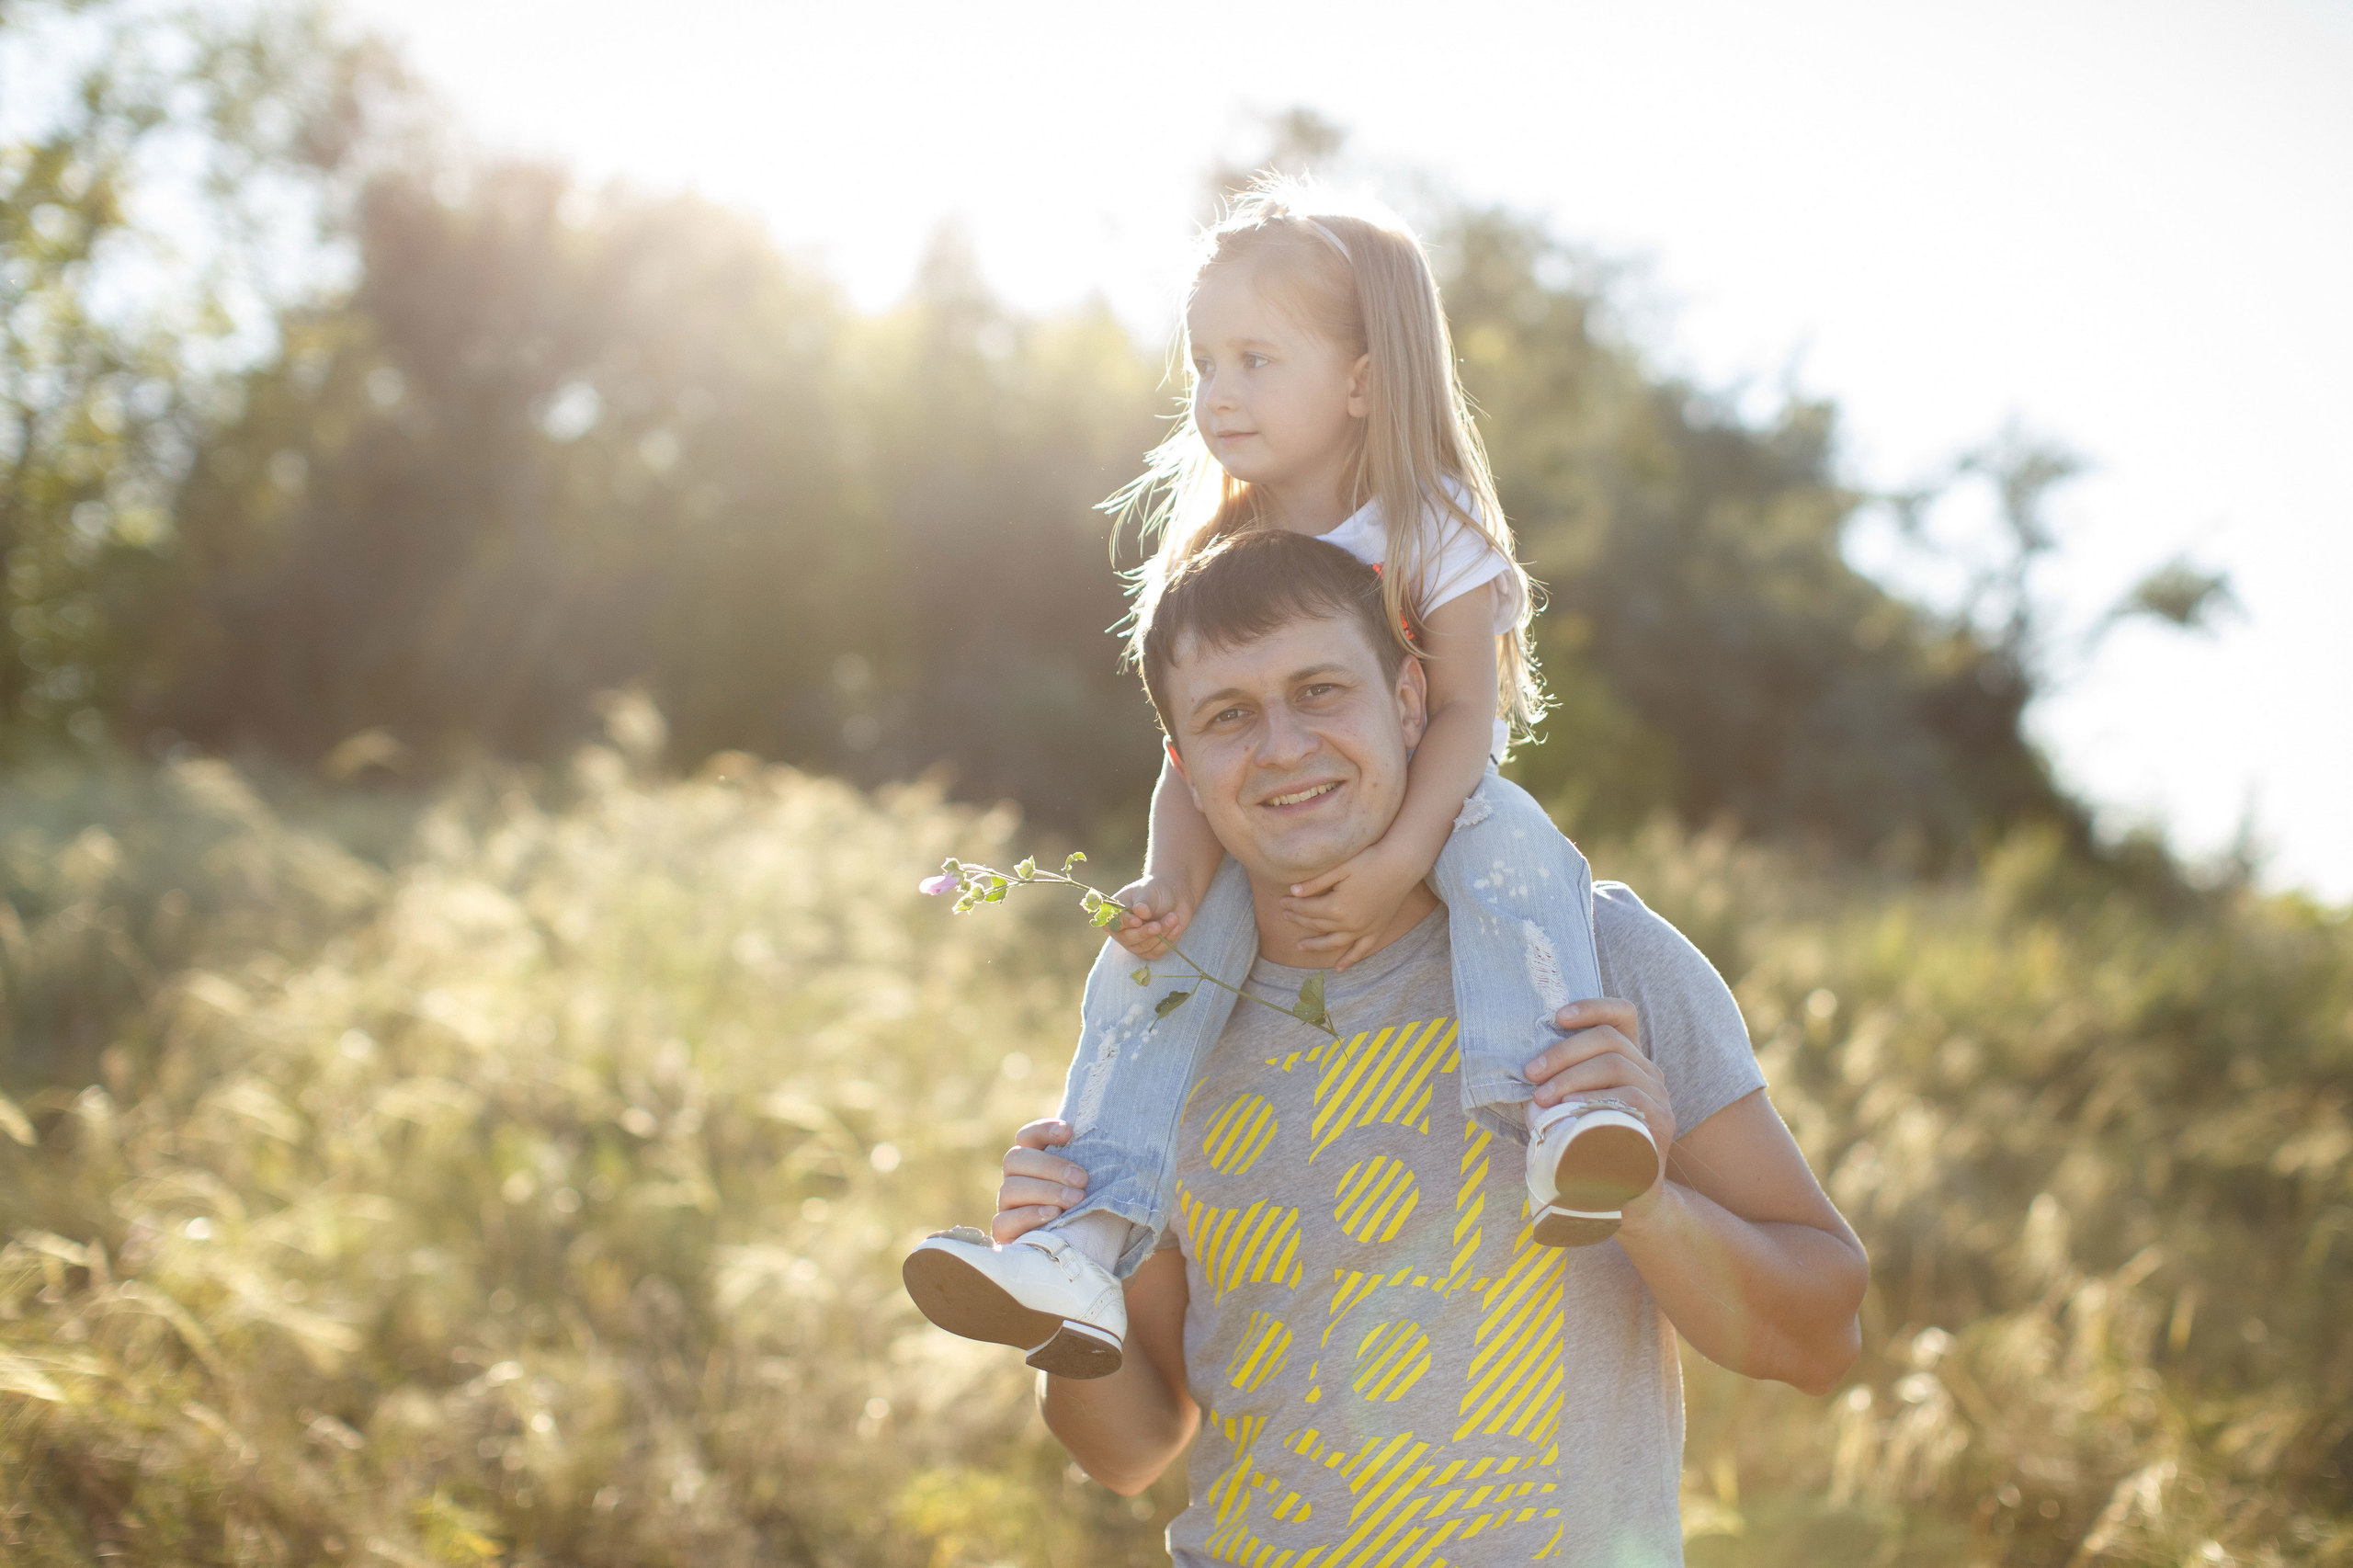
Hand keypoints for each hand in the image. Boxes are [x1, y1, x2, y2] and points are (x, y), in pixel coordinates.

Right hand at [993, 1119, 1089, 1243]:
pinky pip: (1004, 1221)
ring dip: (1046, 1191)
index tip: (1069, 1133)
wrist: (1084, 1254)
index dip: (1044, 1130)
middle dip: (1051, 1166)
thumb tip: (1113, 1145)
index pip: (1028, 1136)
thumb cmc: (1091, 1211)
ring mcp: (1007, 1206)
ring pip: (1010, 1189)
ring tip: (1076, 1200)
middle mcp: (1015, 1180)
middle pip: (1016, 1159)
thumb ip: (1093, 1165)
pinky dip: (1029, 1215)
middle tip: (1082, 1179)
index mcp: (1035, 1162)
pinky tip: (1053, 1215)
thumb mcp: (1094, 1186)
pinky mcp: (1004, 1233)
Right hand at [1109, 873, 1195, 959]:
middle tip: (1158, 925)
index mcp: (1114, 913)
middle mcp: (1121, 930)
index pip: (1114, 922)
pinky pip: (1157, 951)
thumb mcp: (1148, 892)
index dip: (1125, 923)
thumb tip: (1140, 912)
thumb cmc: (1155, 891)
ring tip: (1173, 918)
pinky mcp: (1149, 950)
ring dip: (1161, 934)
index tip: (1138, 921)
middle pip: (1128, 939)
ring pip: (1144, 947)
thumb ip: (1143, 903)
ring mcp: (1134, 942)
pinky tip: (1176, 927)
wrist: (1173, 896)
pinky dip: (1168, 940)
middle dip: (1145, 932)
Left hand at [1278, 839, 1423, 969]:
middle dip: (1299, 920)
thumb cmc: (1370, 861)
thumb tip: (1292, 892)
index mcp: (1336, 907)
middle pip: (1317, 925)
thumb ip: (1315, 882)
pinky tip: (1338, 968)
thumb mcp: (1340, 868)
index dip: (1292, 906)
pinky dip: (1349, 960)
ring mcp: (1363, 929)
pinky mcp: (1376, 930)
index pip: (1307, 909)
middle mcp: (1348, 923)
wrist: (1402, 865)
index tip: (1281, 901)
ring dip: (1315, 945)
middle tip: (1285, 916)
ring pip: (1333, 942)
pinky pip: (1361, 950)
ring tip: (1300, 946)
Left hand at [1523, 998, 1676, 1214]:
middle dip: (1562, 1052)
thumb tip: (1518, 1069)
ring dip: (1570, 1076)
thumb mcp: (1574, 1108)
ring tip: (1541, 1098)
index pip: (1622, 1015)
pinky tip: (1570, 1109)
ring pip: (1615, 1065)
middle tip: (1530, 1073)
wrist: (1627, 1200)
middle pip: (1609, 1039)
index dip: (1591, 1006)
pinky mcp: (1659, 1124)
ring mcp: (1658, 1098)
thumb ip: (1559, 1084)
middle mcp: (1649, 1073)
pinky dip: (1593, 1098)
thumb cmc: (1589, 1149)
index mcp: (1630, 1061)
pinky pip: (1627, 1098)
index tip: (1557, 1017)